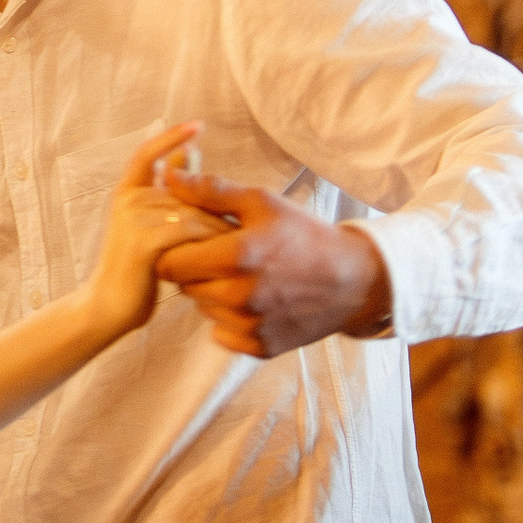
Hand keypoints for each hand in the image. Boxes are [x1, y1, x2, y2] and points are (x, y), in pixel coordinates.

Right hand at [88, 124, 223, 334]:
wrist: (110, 304)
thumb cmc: (138, 265)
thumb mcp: (151, 223)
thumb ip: (170, 192)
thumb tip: (191, 153)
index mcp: (128, 191)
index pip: (149, 153)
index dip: (172, 136)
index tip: (199, 124)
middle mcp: (129, 200)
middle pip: (186, 190)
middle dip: (218, 207)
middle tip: (246, 224)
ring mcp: (134, 220)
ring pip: (192, 211)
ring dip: (220, 227)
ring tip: (242, 243)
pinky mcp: (144, 244)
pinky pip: (189, 233)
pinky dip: (211, 242)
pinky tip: (226, 256)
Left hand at [155, 171, 390, 357]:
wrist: (353, 280)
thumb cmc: (305, 235)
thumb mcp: (262, 202)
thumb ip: (210, 192)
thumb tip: (169, 176)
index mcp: (236, 256)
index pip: (170, 264)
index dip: (176, 251)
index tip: (193, 244)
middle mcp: (240, 296)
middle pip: (185, 287)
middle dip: (196, 271)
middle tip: (223, 258)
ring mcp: (250, 325)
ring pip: (203, 309)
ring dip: (213, 294)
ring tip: (242, 277)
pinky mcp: (260, 346)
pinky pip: (222, 333)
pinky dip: (230, 319)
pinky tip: (253, 301)